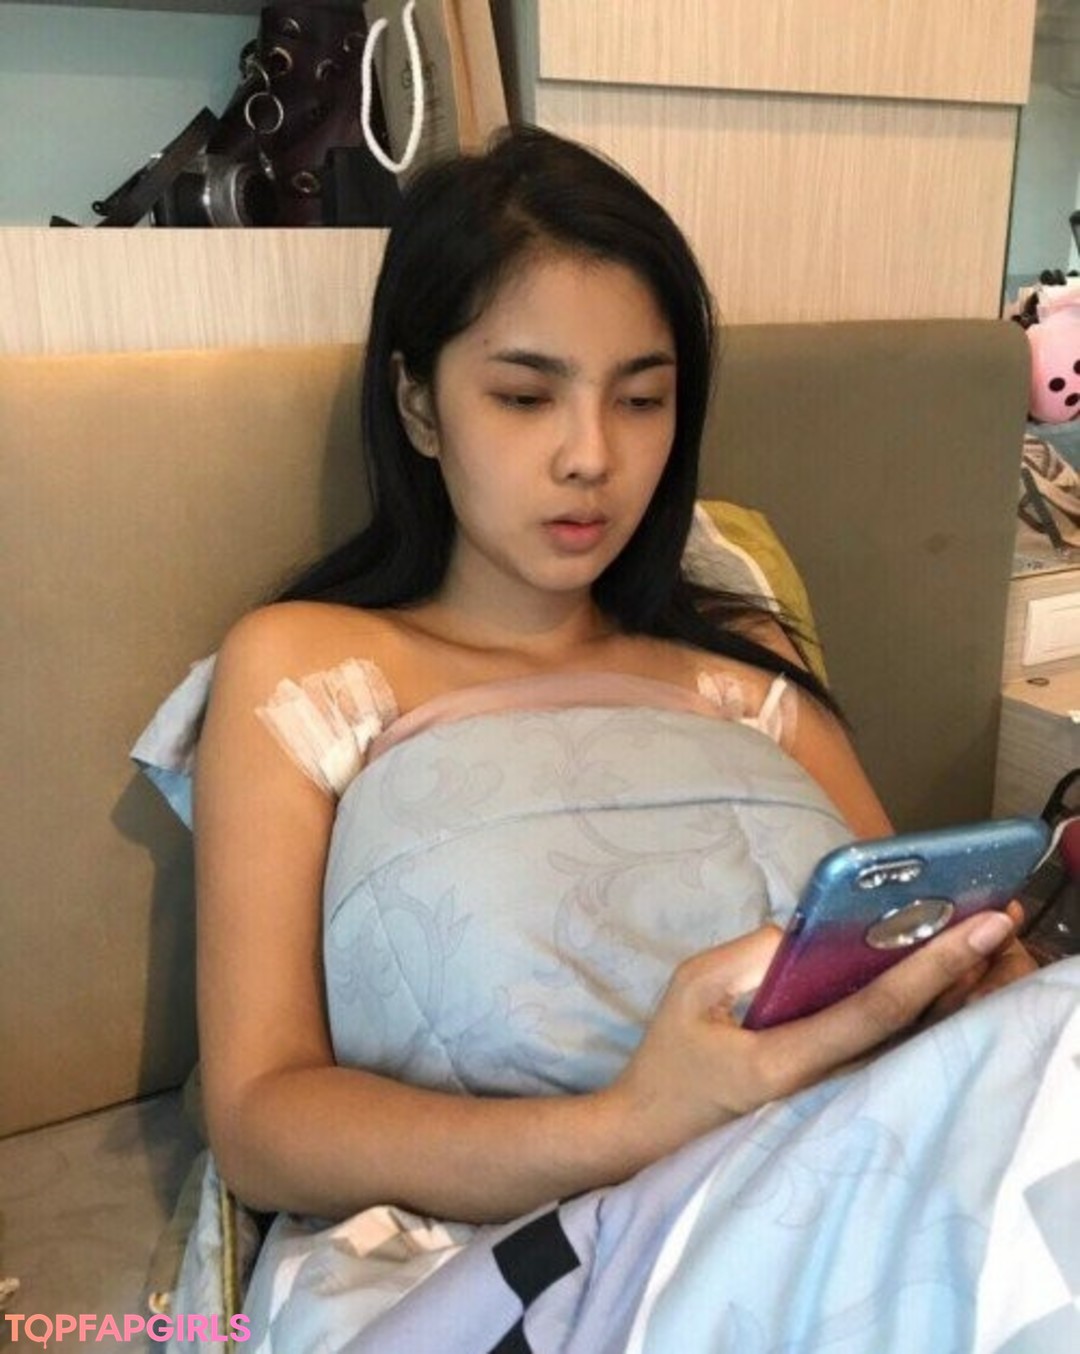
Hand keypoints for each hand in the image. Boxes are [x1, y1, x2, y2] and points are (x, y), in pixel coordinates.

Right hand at [609, 907, 1020, 1161]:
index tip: (973, 930)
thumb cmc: (670, 1058)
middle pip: (909, 1030)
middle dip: (957, 975)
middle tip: (997, 924)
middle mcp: (823, 1086)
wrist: (654, 1130)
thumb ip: (751, 954)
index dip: (928, 969)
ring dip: (948, 992)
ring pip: (906, 1042)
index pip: (873, 1012)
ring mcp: (832, 1095)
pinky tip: (939, 975)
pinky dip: (918, 1008)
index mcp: (784, 1061)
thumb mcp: (693, 987)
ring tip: (982, 943)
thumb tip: (812, 933)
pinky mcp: (832, 1091)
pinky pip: (886, 1047)